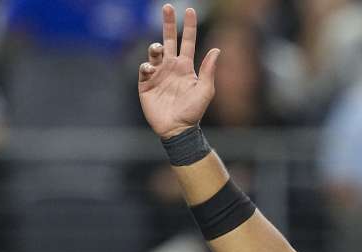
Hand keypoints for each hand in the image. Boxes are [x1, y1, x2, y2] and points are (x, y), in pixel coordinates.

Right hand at [137, 5, 220, 139]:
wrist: (177, 129)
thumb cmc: (193, 111)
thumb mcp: (205, 91)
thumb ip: (209, 70)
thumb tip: (217, 50)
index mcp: (186, 66)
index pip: (187, 41)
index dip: (189, 27)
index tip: (190, 10)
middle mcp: (171, 66)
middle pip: (168, 39)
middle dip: (167, 23)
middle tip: (167, 7)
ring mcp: (158, 74)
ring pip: (154, 52)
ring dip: (155, 47)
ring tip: (158, 49)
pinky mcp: (146, 83)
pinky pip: (144, 68)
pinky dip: (147, 66)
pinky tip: (151, 69)